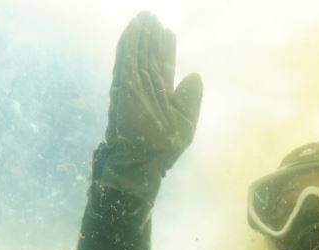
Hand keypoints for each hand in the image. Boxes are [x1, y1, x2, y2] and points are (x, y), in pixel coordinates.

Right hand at [97, 12, 202, 198]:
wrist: (143, 164)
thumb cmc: (164, 150)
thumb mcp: (186, 122)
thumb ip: (190, 99)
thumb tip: (194, 75)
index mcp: (160, 97)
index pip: (162, 66)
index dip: (165, 49)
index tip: (167, 31)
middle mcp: (146, 89)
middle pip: (149, 56)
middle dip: (151, 37)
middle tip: (152, 16)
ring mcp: (133, 87)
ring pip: (136, 54)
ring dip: (139, 34)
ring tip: (144, 16)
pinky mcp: (124, 87)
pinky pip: (126, 60)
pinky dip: (130, 43)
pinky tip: (134, 28)